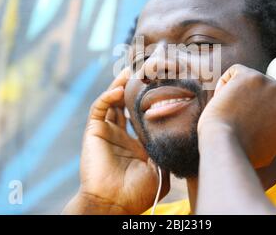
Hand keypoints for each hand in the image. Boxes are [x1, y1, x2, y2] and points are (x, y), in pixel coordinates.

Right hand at [63, 68, 169, 214]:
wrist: (115, 204)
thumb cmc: (138, 192)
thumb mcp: (161, 169)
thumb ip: (166, 150)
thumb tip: (181, 136)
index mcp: (136, 143)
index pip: (142, 114)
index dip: (151, 99)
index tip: (164, 85)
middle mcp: (121, 134)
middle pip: (126, 103)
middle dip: (134, 87)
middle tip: (146, 70)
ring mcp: (107, 131)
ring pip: (112, 100)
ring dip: (120, 84)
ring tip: (132, 70)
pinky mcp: (94, 131)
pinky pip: (99, 108)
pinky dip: (108, 96)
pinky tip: (120, 89)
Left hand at [197, 64, 275, 167]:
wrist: (226, 144)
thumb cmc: (241, 152)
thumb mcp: (269, 151)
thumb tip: (267, 128)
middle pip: (266, 91)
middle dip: (252, 100)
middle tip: (239, 119)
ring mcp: (271, 86)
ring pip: (249, 82)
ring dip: (237, 94)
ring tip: (232, 115)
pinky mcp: (252, 76)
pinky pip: (235, 73)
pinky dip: (225, 84)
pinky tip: (225, 100)